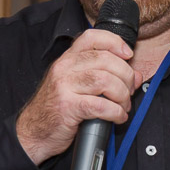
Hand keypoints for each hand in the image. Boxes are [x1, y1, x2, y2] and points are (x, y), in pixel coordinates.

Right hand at [16, 29, 141, 164]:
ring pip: (105, 80)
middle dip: (126, 76)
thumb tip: (135, 76)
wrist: (33, 132)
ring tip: (123, 106)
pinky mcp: (68, 107)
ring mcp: (64, 86)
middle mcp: (64, 68)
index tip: (128, 55)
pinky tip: (117, 117)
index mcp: (67, 59)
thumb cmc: (57, 108)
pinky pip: (100, 106)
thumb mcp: (77, 86)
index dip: (115, 42)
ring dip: (122, 95)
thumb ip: (105, 76)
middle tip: (128, 91)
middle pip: (106, 60)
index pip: (92, 37)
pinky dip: (115, 112)